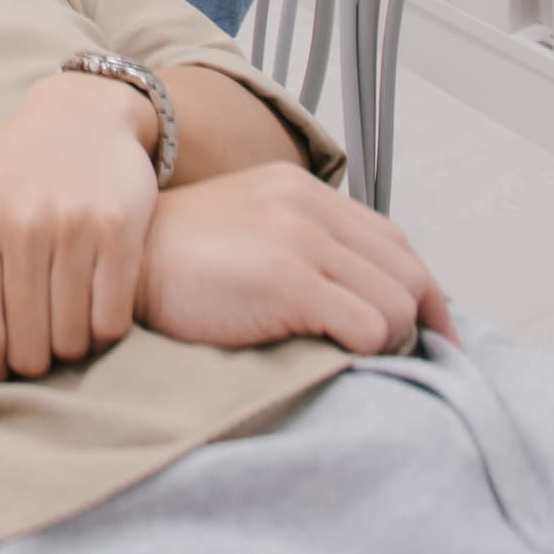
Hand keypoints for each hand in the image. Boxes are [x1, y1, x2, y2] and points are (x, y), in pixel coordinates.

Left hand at [0, 73, 160, 377]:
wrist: (84, 110)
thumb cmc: (9, 156)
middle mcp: (25, 223)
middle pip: (29, 345)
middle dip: (29, 365)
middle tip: (32, 356)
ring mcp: (77, 226)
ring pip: (73, 336)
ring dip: (68, 350)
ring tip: (62, 336)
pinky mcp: (122, 228)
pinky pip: (113, 315)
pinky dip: (104, 332)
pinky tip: (94, 317)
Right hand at [137, 165, 454, 353]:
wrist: (122, 265)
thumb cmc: (181, 263)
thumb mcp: (249, 229)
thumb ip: (302, 243)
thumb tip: (360, 296)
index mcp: (303, 191)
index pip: (396, 241)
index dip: (424, 292)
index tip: (431, 334)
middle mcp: (309, 206)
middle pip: (409, 272)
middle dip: (419, 322)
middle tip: (410, 362)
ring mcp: (300, 239)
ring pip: (398, 303)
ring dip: (391, 341)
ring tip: (360, 359)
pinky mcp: (288, 280)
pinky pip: (370, 327)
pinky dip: (368, 351)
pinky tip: (338, 358)